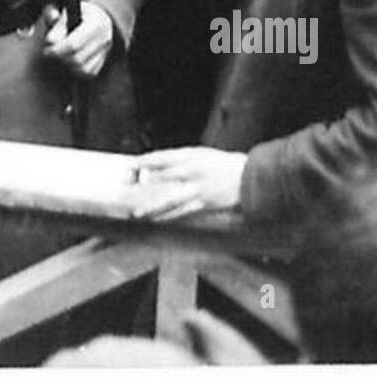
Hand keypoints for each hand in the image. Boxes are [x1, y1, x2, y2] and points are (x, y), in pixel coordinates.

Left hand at [43, 0, 114, 76]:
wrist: (95, 15)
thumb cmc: (75, 11)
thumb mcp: (63, 9)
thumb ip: (52, 16)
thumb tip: (51, 40)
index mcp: (96, 22)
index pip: (74, 44)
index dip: (57, 49)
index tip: (46, 50)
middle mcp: (105, 38)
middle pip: (78, 59)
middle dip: (60, 57)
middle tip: (50, 52)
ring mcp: (106, 51)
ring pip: (83, 69)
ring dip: (67, 64)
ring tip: (60, 54)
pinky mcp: (104, 60)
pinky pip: (88, 73)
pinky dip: (76, 69)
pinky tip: (69, 57)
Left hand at [130, 147, 246, 217]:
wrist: (252, 176)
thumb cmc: (228, 166)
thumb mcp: (204, 156)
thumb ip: (185, 162)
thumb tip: (163, 168)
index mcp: (192, 155)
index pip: (162, 157)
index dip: (144, 162)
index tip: (129, 166)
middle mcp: (193, 168)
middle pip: (161, 175)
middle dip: (142, 180)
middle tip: (125, 185)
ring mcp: (198, 186)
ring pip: (170, 197)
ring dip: (152, 206)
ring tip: (136, 213)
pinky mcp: (205, 201)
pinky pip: (183, 210)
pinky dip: (170, 216)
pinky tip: (159, 220)